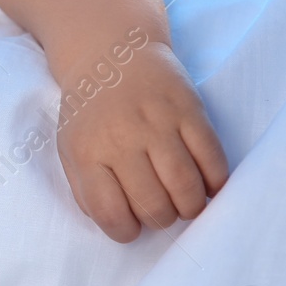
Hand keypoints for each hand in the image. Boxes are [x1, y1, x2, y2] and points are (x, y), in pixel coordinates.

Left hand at [55, 41, 229, 241]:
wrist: (111, 53)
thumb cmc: (90, 110)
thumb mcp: (70, 148)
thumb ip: (85, 189)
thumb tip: (112, 223)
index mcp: (88, 153)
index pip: (111, 214)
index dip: (125, 232)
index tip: (132, 226)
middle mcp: (123, 140)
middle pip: (154, 206)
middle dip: (161, 220)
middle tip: (162, 211)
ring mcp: (159, 124)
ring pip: (186, 188)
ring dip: (190, 207)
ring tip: (185, 203)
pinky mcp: (190, 110)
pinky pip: (212, 159)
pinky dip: (215, 182)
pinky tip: (206, 184)